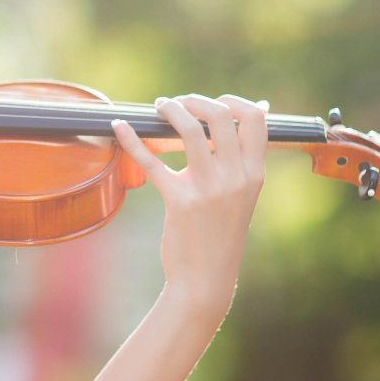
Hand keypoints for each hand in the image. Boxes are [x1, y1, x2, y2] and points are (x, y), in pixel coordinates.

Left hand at [111, 93, 266, 328]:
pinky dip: (132, 140)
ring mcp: (209, 190)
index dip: (233, 101)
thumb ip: (244, 159)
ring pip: (191, 130)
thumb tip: (260, 110)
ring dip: (170, 110)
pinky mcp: (180, 202)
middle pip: (222, 116)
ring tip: (158, 108)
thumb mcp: (243, 195)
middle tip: (177, 103)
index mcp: (254, 174)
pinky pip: (152, 161)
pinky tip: (119, 127)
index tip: (211, 102)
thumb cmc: (220, 234)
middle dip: (195, 100)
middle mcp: (236, 178)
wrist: (206, 279)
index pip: (255, 120)